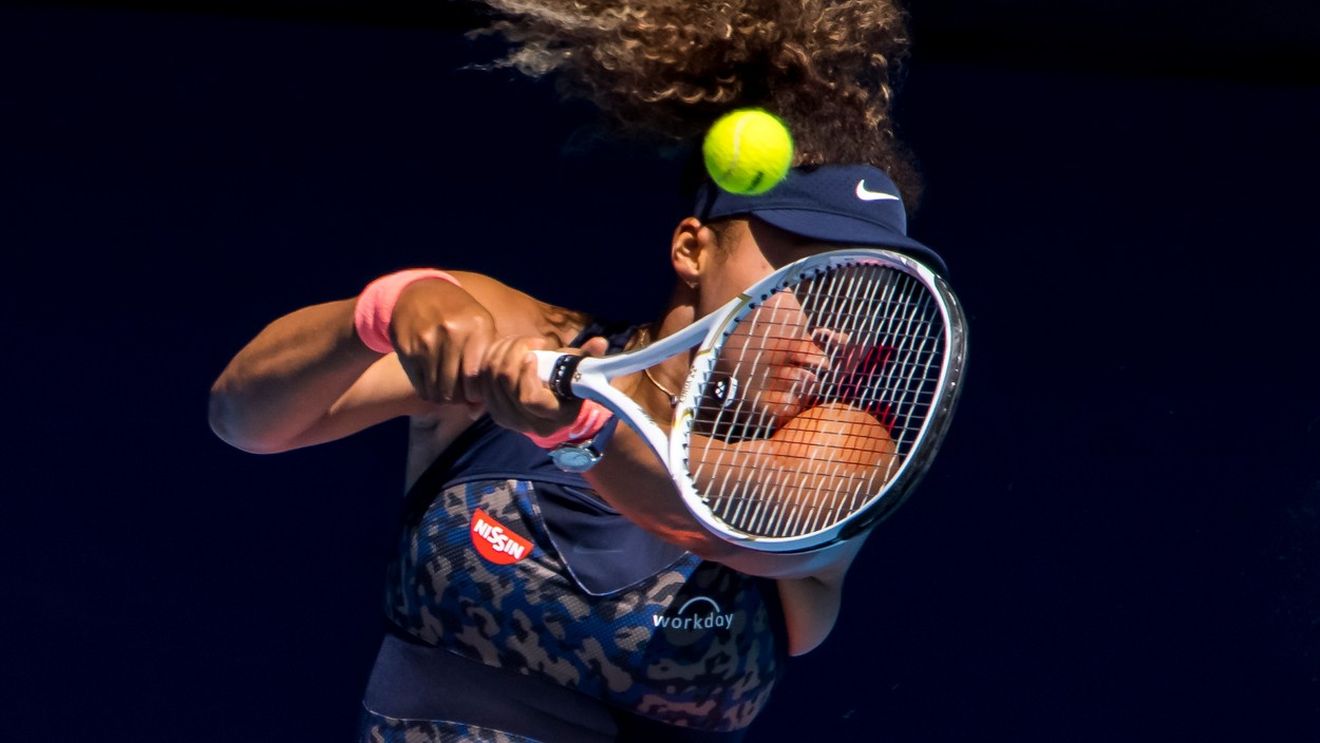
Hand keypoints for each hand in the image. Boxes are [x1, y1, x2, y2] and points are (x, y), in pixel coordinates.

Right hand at [388, 278, 496, 414]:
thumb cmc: (459, 317)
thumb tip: (476, 412)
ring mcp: (427, 340)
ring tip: (449, 389)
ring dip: (444, 397)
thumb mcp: (480, 329)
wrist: (417, 294)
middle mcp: (453, 332)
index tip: (476, 391)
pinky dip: (429, 392)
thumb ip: (486, 367)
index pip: (476, 377)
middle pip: (457, 388)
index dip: (477, 393)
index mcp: (478, 326)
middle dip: (461, 398)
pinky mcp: (408, 350)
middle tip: (462, 394)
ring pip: (438, 392)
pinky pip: (421, 387)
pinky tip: (433, 382)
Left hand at [477, 335, 609, 436]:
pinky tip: (505, 350)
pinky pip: (482, 382)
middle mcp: (529, 424)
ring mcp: (508, 420)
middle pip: (505, 384)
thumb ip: (591, 358)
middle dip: (513, 353)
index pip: (530, 398)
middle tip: (527, 342)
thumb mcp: (583, 373)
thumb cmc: (572, 388)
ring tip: (519, 343)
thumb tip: (599, 343)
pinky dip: (490, 361)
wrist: (554, 410)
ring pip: (490, 380)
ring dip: (501, 353)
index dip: (527, 375)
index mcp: (555, 417)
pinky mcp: (494, 411)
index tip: (533, 356)